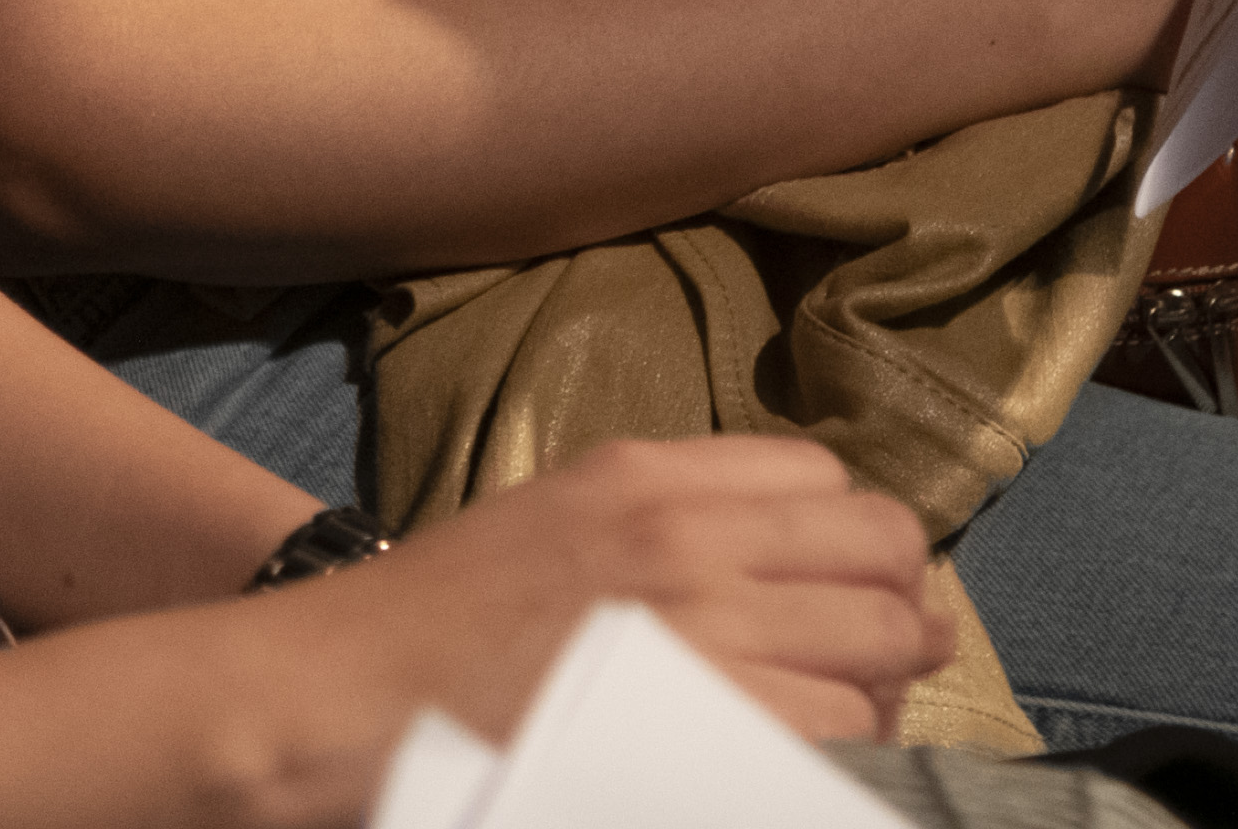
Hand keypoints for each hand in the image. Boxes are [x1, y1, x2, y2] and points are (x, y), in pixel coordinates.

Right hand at [267, 438, 942, 746]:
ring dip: (877, 691)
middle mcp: (687, 536)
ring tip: (847, 722)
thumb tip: (784, 565)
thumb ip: (663, 521)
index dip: (853, 541)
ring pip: (874, 653)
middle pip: (882, 556)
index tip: (844, 586)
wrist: (337, 699)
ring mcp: (700, 631)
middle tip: (890, 658)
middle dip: (900, 611)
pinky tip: (800, 762)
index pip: (829, 481)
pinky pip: (833, 734)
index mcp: (646, 474)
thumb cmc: (429, 627)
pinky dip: (838, 752)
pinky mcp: (700, 725)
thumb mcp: (552, 523)